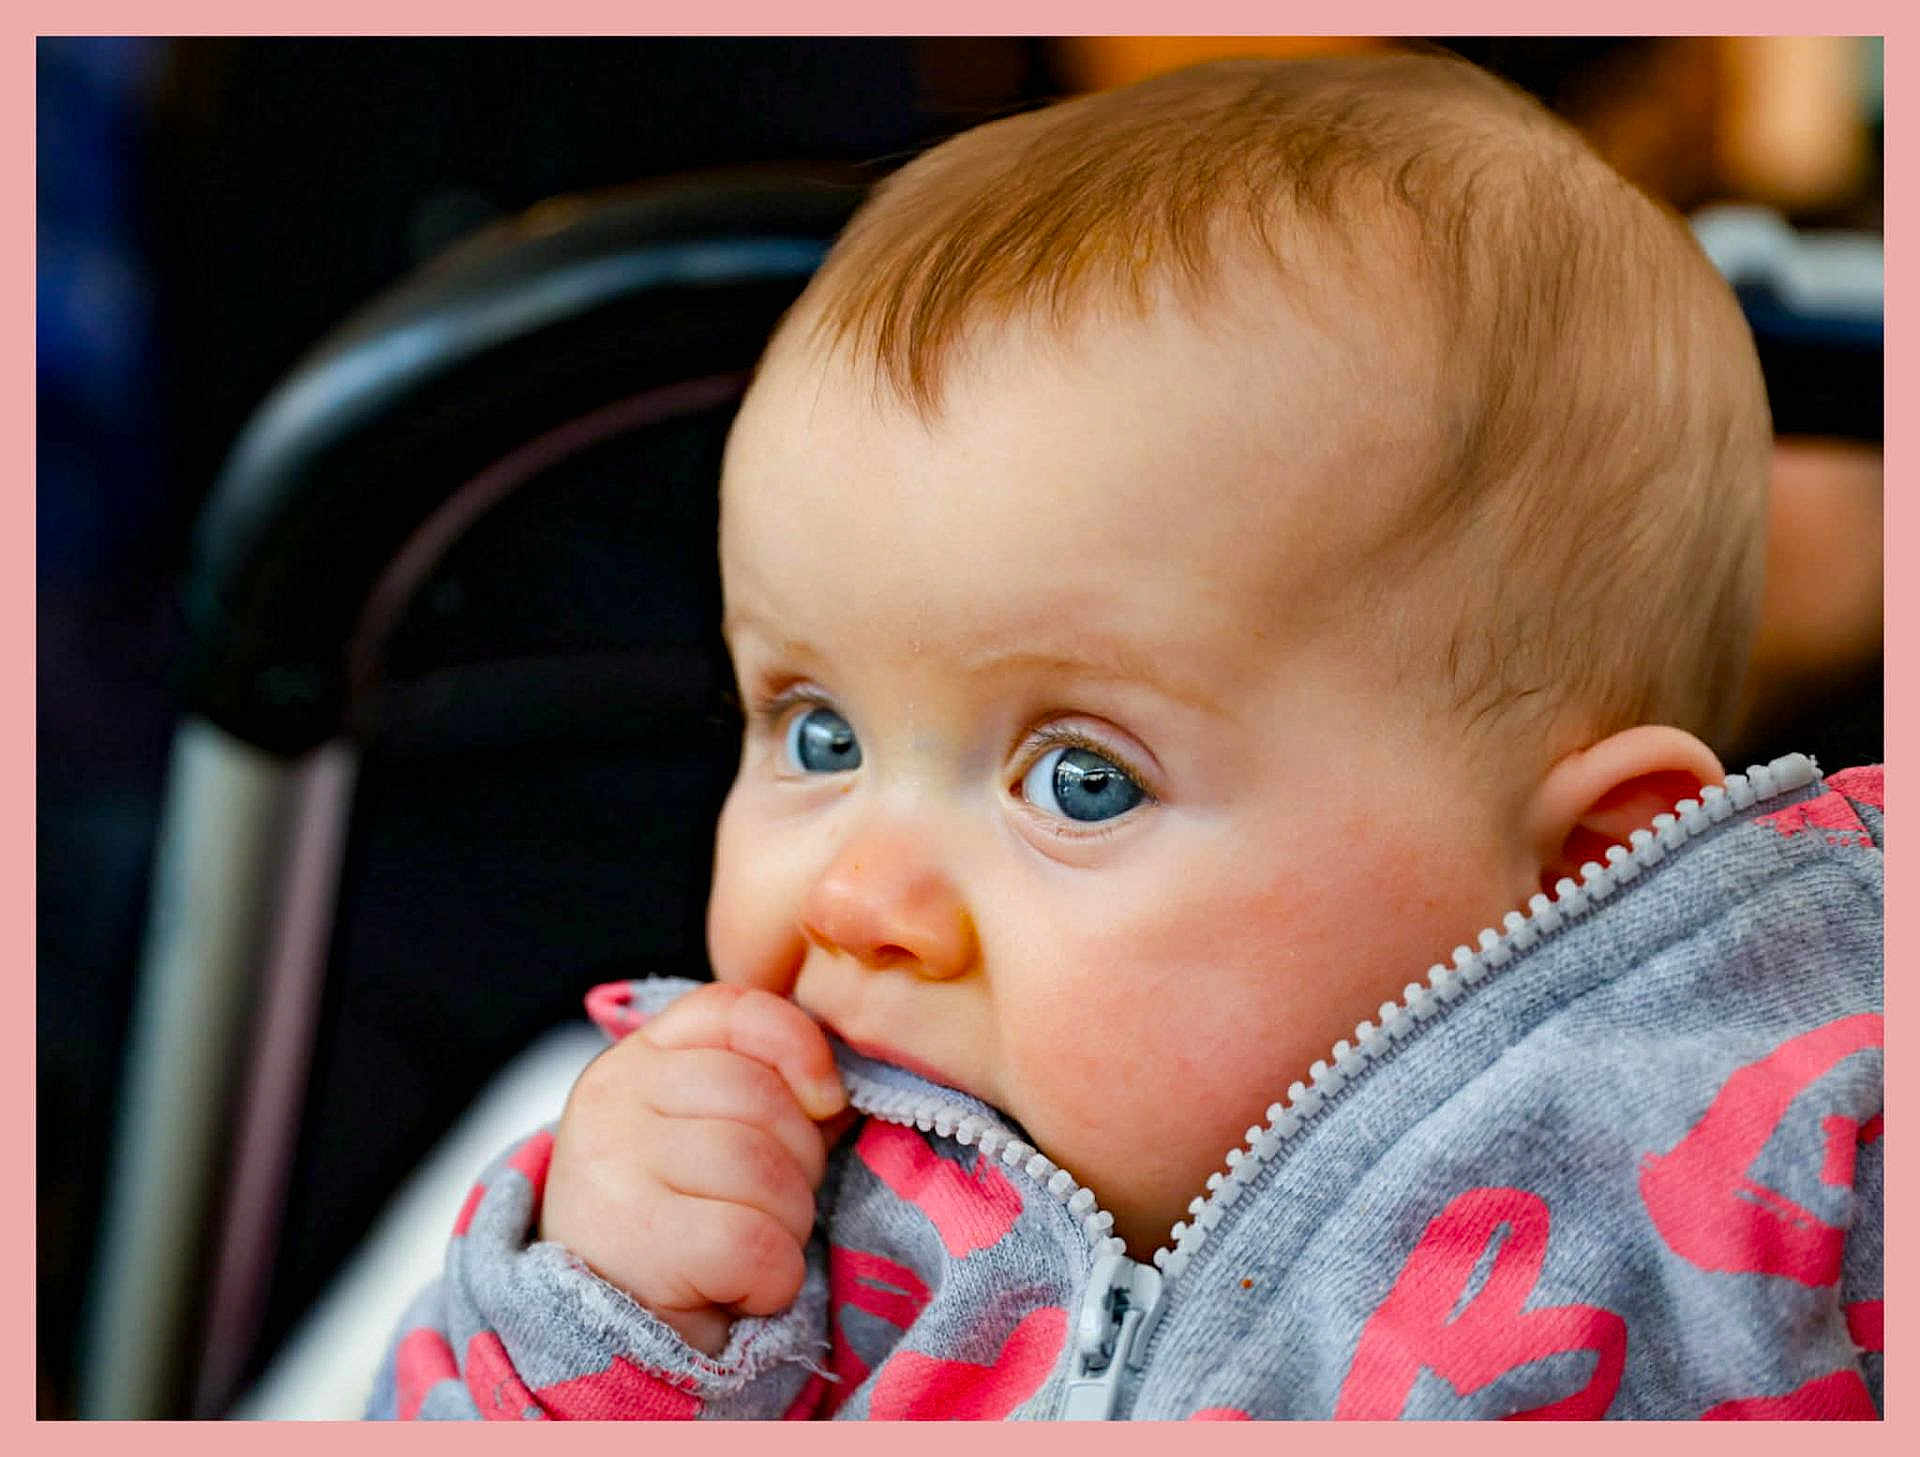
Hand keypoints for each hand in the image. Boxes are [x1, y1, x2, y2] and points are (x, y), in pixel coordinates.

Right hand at [539, 982, 849, 1354]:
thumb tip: (839, 1088)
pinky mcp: (633, 1241)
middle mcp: (613, 1099)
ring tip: (749, 1250)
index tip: (826, 1100)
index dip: (799, 1045)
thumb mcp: (709, 1137)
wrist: (603, 1336)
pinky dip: (772, 1278)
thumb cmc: (679, 1224)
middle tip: (767, 1207)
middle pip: (762, 1097)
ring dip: (787, 1224)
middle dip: (799, 1162)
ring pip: (764, 1170)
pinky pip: (753, 1242)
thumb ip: (767, 1093)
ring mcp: (613, 1166)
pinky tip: (739, 1289)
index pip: (733, 1010)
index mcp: (637, 1059)